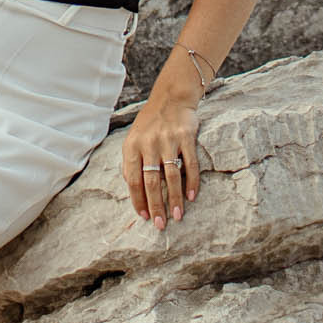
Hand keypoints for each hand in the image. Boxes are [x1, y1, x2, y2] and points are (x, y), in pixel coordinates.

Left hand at [123, 86, 201, 231]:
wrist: (171, 97)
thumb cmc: (150, 123)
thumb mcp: (133, 139)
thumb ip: (131, 161)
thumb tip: (131, 188)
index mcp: (132, 146)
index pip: (132, 179)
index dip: (138, 200)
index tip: (144, 216)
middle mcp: (149, 144)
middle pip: (151, 181)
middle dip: (156, 206)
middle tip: (160, 224)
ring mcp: (168, 140)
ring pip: (171, 176)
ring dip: (175, 199)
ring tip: (178, 216)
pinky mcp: (186, 137)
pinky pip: (189, 164)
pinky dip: (191, 182)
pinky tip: (191, 197)